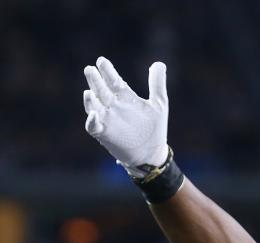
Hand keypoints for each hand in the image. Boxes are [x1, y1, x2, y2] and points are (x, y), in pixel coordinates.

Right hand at [83, 57, 168, 175]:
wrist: (152, 153)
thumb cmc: (154, 129)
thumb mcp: (159, 104)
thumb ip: (157, 84)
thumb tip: (159, 63)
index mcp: (125, 97)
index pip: (113, 81)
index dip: (107, 71)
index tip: (101, 61)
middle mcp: (113, 106)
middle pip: (101, 90)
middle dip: (95, 80)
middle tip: (90, 69)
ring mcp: (107, 119)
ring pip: (94, 106)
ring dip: (91, 99)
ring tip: (89, 91)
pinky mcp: (104, 133)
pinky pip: (93, 126)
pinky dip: (92, 120)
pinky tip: (94, 114)